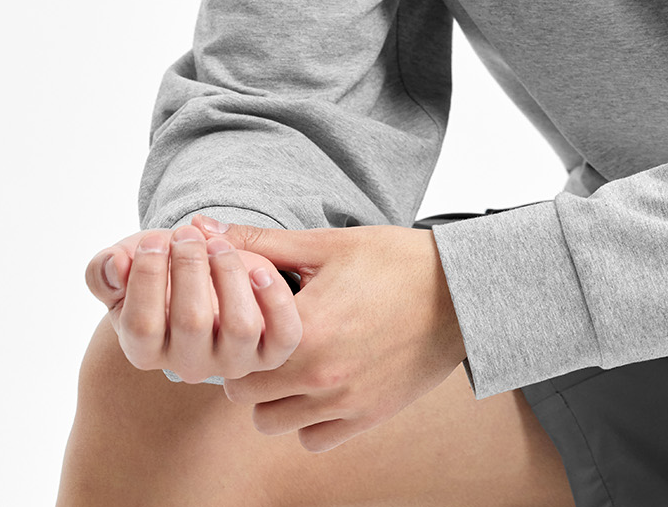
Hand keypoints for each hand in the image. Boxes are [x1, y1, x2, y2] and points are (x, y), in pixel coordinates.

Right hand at [85, 223, 302, 383]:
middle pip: (191, 323)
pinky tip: (261, 267)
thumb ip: (104, 269)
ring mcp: (233, 360)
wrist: (206, 275)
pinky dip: (275, 301)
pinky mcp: (271, 350)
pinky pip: (283, 335)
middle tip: (187, 234)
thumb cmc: (161, 269)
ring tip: (219, 243)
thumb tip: (115, 264)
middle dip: (188, 267)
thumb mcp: (126, 265)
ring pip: (240, 328)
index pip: (142, 327)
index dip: (147, 278)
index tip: (155, 237)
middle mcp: (190, 364)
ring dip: (230, 274)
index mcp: (146, 351)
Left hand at [190, 215, 466, 451]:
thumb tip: (207, 229)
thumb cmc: (396, 260)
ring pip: (273, 422)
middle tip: (264, 338)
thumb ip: (263, 243)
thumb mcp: (328, 244)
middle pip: (245, 395)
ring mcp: (345, 403)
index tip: (242, 318)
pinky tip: (320, 382)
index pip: (231, 354)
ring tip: (292, 360)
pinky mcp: (368, 418)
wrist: (461, 291)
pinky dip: (308, 418)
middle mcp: (320, 376)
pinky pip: (313, 439)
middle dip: (247, 366)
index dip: (230, 335)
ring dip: (274, 396)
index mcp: (305, 330)